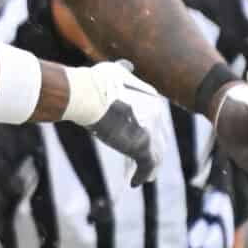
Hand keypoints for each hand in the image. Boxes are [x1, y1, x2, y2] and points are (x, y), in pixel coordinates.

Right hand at [60, 60, 162, 184]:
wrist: (86, 95)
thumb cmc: (93, 82)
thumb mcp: (113, 71)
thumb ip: (124, 70)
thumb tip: (128, 65)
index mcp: (152, 97)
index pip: (156, 120)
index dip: (150, 134)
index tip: (142, 143)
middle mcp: (156, 113)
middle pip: (160, 138)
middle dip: (153, 152)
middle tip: (146, 165)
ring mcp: (151, 129)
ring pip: (156, 154)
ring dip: (149, 167)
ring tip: (144, 177)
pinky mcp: (142, 145)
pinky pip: (147, 166)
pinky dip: (142, 175)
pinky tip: (134, 183)